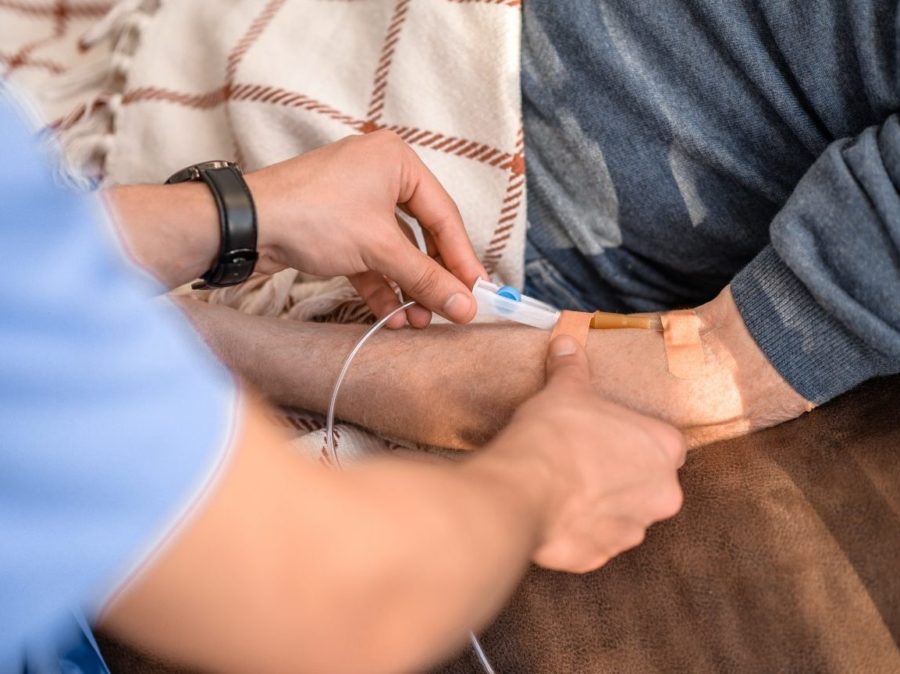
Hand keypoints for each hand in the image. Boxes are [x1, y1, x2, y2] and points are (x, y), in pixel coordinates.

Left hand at [246, 130, 486, 327]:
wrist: (244, 225)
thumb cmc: (313, 216)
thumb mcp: (379, 248)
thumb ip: (426, 278)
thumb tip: (465, 306)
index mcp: (396, 161)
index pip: (443, 215)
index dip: (462, 258)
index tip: (478, 292)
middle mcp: (378, 174)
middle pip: (420, 234)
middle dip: (431, 278)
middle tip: (449, 310)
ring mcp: (354, 201)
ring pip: (394, 250)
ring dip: (406, 288)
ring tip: (418, 322)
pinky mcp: (334, 227)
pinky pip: (368, 257)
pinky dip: (379, 286)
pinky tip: (390, 317)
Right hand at [489, 335, 685, 572]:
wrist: (524, 489)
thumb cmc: (554, 434)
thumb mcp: (565, 390)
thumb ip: (572, 368)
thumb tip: (567, 341)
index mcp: (663, 449)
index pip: (665, 444)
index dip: (634, 440)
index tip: (608, 437)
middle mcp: (662, 494)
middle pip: (649, 483)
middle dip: (622, 476)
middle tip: (585, 462)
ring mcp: (633, 530)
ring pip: (624, 515)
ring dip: (603, 506)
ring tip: (566, 489)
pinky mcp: (601, 556)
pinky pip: (595, 541)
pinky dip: (579, 531)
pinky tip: (554, 513)